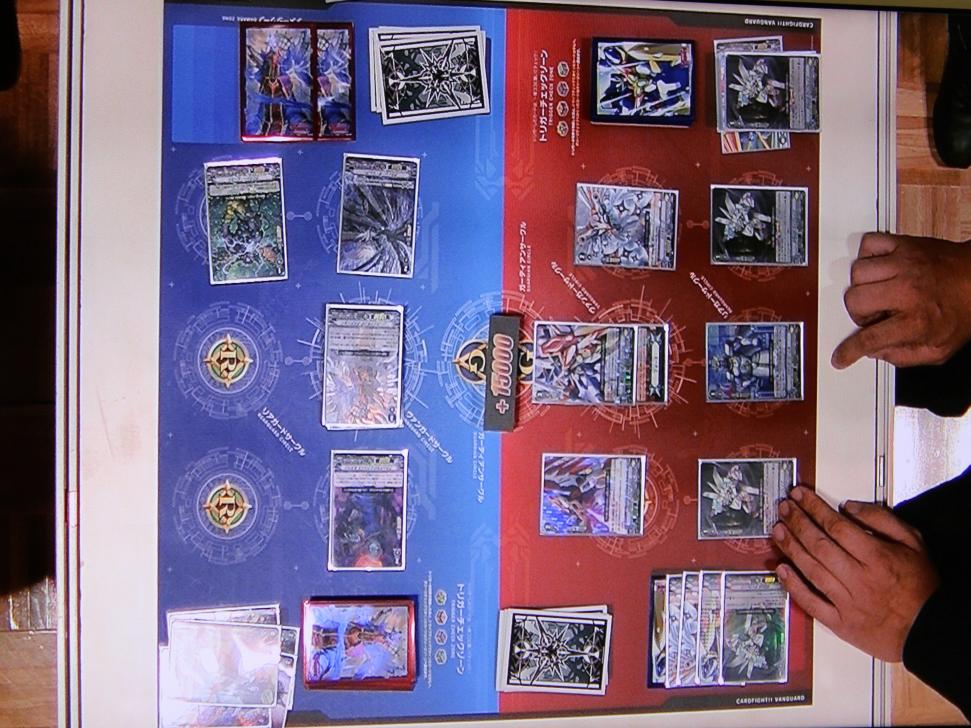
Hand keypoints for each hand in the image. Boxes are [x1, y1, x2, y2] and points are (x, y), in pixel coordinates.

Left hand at [772, 486, 938, 661]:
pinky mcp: (841, 623)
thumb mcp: (913, 543)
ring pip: (812, 569)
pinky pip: (812, 602)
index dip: (814, 508)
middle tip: (784, 508)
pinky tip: (782, 570)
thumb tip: (851, 507)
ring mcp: (848, 602)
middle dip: (798, 522)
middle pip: (819, 544)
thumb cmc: (921, 587)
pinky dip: (794, 586)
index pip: (836, 526)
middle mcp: (859, 579)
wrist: (929, 630)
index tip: (800, 496)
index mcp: (877, 558)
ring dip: (791, 548)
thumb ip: (882, 520)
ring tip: (778, 530)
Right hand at [832, 232, 970, 368]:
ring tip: (878, 291)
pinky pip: (868, 244)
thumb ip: (905, 356)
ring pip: (857, 272)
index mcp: (917, 321)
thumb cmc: (964, 309)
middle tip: (873, 315)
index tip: (841, 356)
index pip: (870, 338)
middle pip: (855, 301)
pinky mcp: (905, 245)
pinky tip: (878, 268)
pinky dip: (867, 255)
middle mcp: (907, 291)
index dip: (850, 351)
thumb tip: (876, 353)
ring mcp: (905, 264)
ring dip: (862, 285)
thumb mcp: (940, 349)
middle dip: (858, 313)